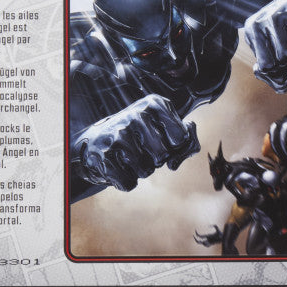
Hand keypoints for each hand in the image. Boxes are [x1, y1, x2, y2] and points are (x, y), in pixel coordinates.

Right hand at [72, 94, 199, 191]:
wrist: (95, 143)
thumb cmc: (138, 138)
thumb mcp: (163, 131)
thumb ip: (187, 137)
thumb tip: (191, 135)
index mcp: (154, 103)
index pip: (180, 138)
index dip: (172, 147)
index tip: (160, 140)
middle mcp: (135, 114)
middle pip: (163, 156)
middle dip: (154, 160)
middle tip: (140, 149)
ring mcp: (117, 134)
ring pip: (146, 171)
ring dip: (139, 171)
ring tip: (126, 157)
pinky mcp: (102, 155)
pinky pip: (129, 183)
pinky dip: (125, 182)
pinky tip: (116, 167)